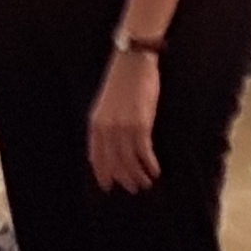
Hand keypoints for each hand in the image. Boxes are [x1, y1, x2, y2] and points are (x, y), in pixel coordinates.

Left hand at [88, 45, 162, 190]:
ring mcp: (123, 127)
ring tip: (146, 183)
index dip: (102, 173)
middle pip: (114, 163)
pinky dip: (150, 165)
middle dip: (123, 179)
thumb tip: (111, 145)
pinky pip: (144, 153)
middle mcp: (106, 129)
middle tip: (133, 188)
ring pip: (129, 161)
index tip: (108, 186)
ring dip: (138, 176)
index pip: (96, 156)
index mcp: (95, 124)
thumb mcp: (105, 105)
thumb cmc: (121, 81)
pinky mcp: (140, 124)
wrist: (132, 62)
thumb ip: (105, 124)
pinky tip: (155, 171)